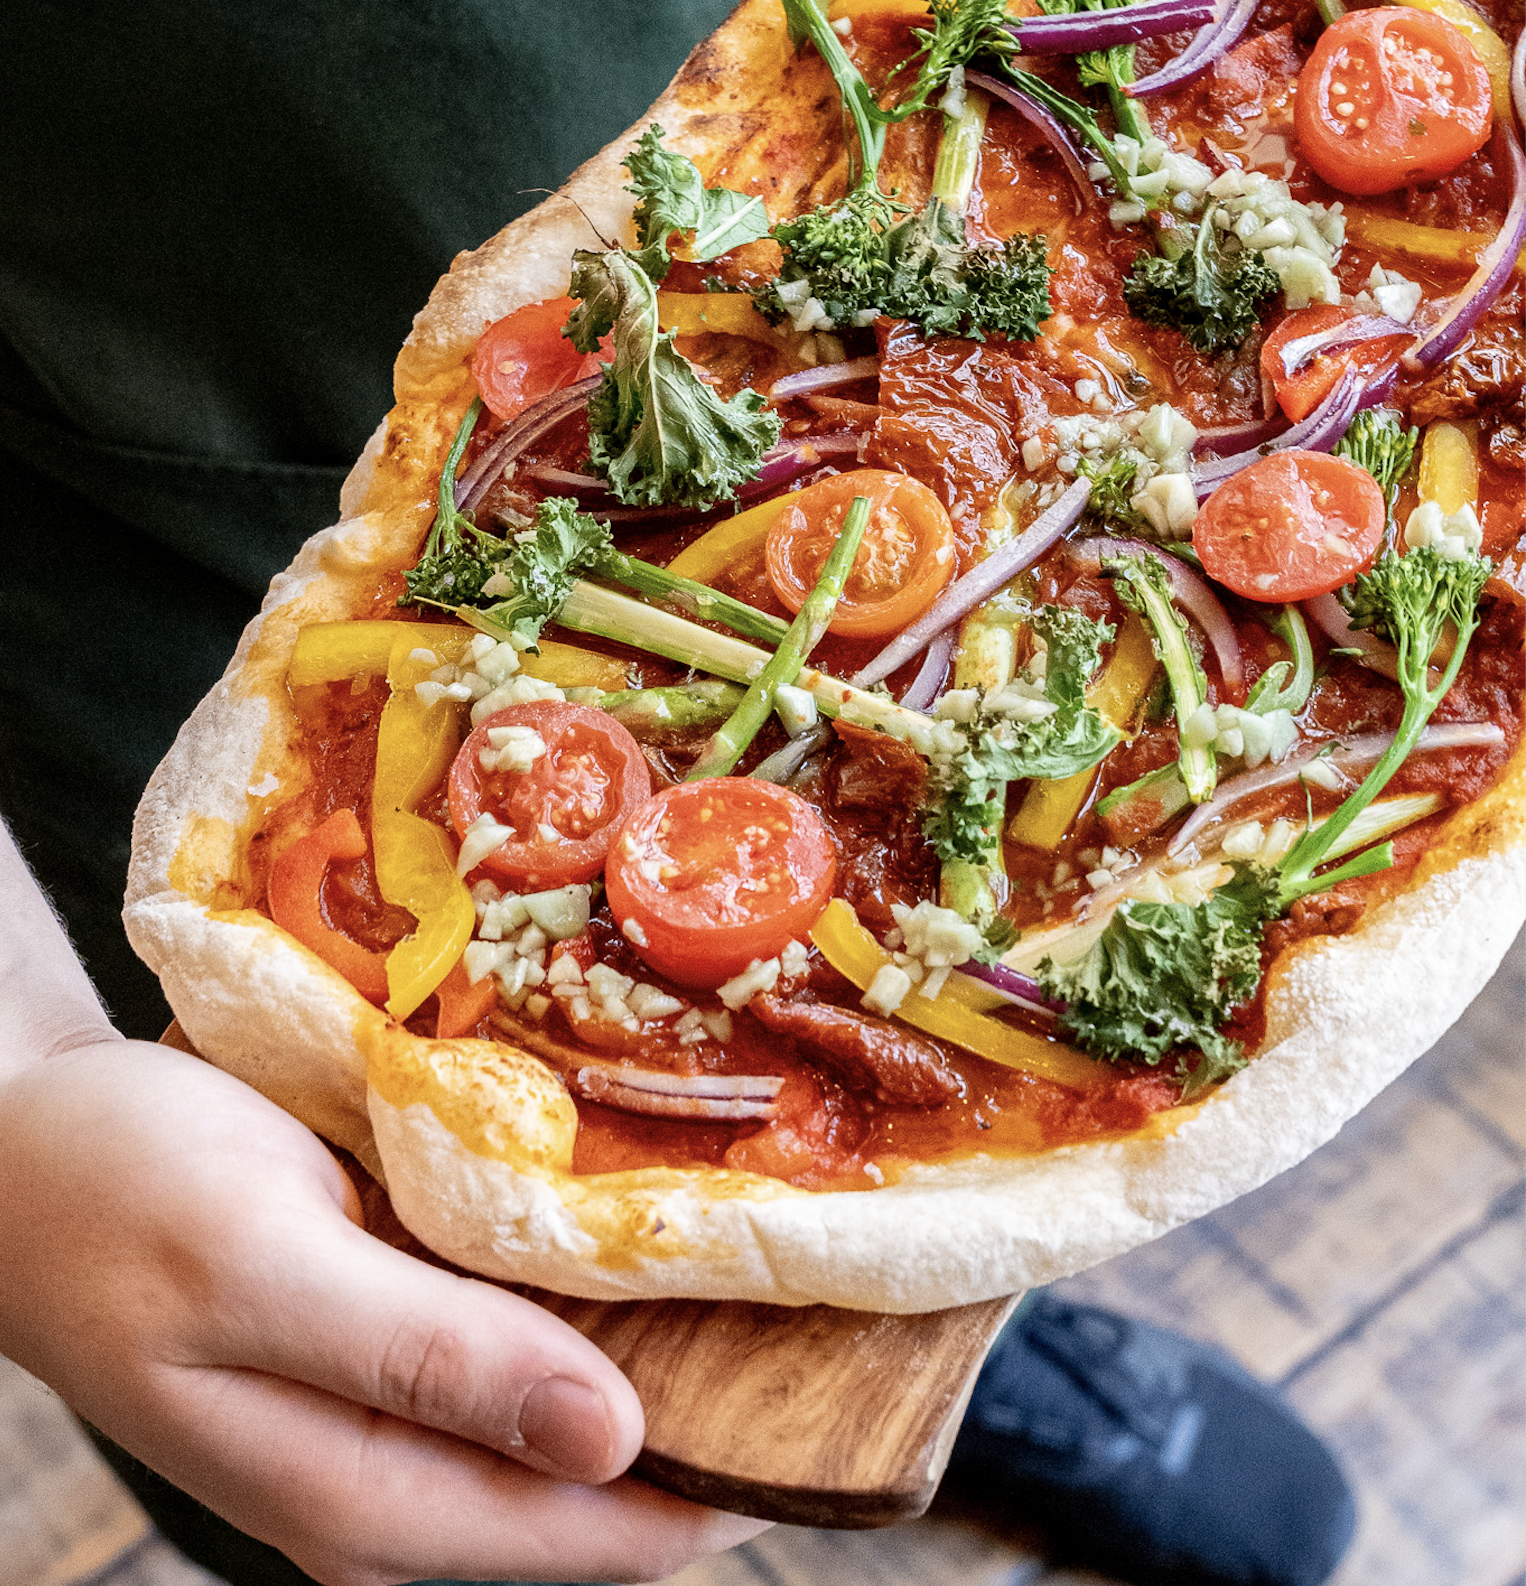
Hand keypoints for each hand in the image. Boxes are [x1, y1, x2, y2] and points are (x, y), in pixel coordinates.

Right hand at [0, 1035, 764, 1584]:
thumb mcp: (258, 1270)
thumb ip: (425, 1363)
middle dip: (719, 1390)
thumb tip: (614, 1444)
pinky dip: (592, 1276)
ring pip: (580, 1392)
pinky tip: (645, 1204)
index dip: (732, 1470)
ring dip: (664, 1324)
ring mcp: (405, 1401)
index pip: (606, 1536)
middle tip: (822, 1272)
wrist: (24, 1147)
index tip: (842, 1377)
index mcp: (372, 1495)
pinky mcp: (402, 1331)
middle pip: (611, 1470)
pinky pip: (530, 1324)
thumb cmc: (119, 1199)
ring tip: (765, 1230)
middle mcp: (405, 1470)